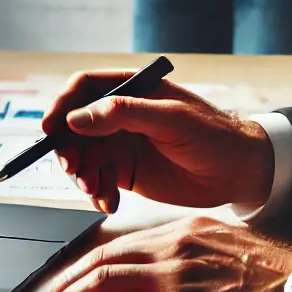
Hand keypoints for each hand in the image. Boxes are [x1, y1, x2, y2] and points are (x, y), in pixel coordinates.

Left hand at [40, 216, 291, 291]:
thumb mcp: (228, 247)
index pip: (122, 242)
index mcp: (184, 230)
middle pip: (104, 258)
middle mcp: (173, 247)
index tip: (75, 275)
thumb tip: (167, 271)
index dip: (91, 260)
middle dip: (69, 279)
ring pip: (103, 282)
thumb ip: (192, 253)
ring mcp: (173, 277)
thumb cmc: (275, 279)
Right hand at [46, 70, 273, 212]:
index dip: (62, 106)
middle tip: (75, 169)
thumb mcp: (171, 118)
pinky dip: (96, 194)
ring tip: (96, 191)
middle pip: (75, 127)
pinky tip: (109, 203)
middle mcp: (120, 115)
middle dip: (69, 149)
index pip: (83, 88)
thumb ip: (124, 114)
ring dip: (81, 175)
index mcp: (131, 88)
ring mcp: (121, 144)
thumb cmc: (214, 134)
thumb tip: (77, 118)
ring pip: (83, 157)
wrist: (240, 172)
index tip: (50, 130)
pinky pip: (97, 182)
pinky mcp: (126, 173)